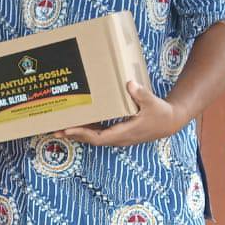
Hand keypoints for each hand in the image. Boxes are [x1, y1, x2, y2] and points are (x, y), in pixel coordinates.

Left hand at [58, 81, 185, 147]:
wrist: (170, 122)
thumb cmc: (161, 113)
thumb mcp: (153, 102)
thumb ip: (141, 94)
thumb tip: (129, 84)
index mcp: (125, 132)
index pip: (99, 137)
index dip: (82, 134)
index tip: (68, 129)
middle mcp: (119, 138)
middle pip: (91, 140)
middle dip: (73, 135)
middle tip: (54, 129)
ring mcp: (118, 136)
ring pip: (93, 138)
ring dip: (77, 134)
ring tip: (60, 128)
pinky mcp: (118, 133)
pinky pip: (99, 133)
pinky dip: (87, 130)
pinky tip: (77, 124)